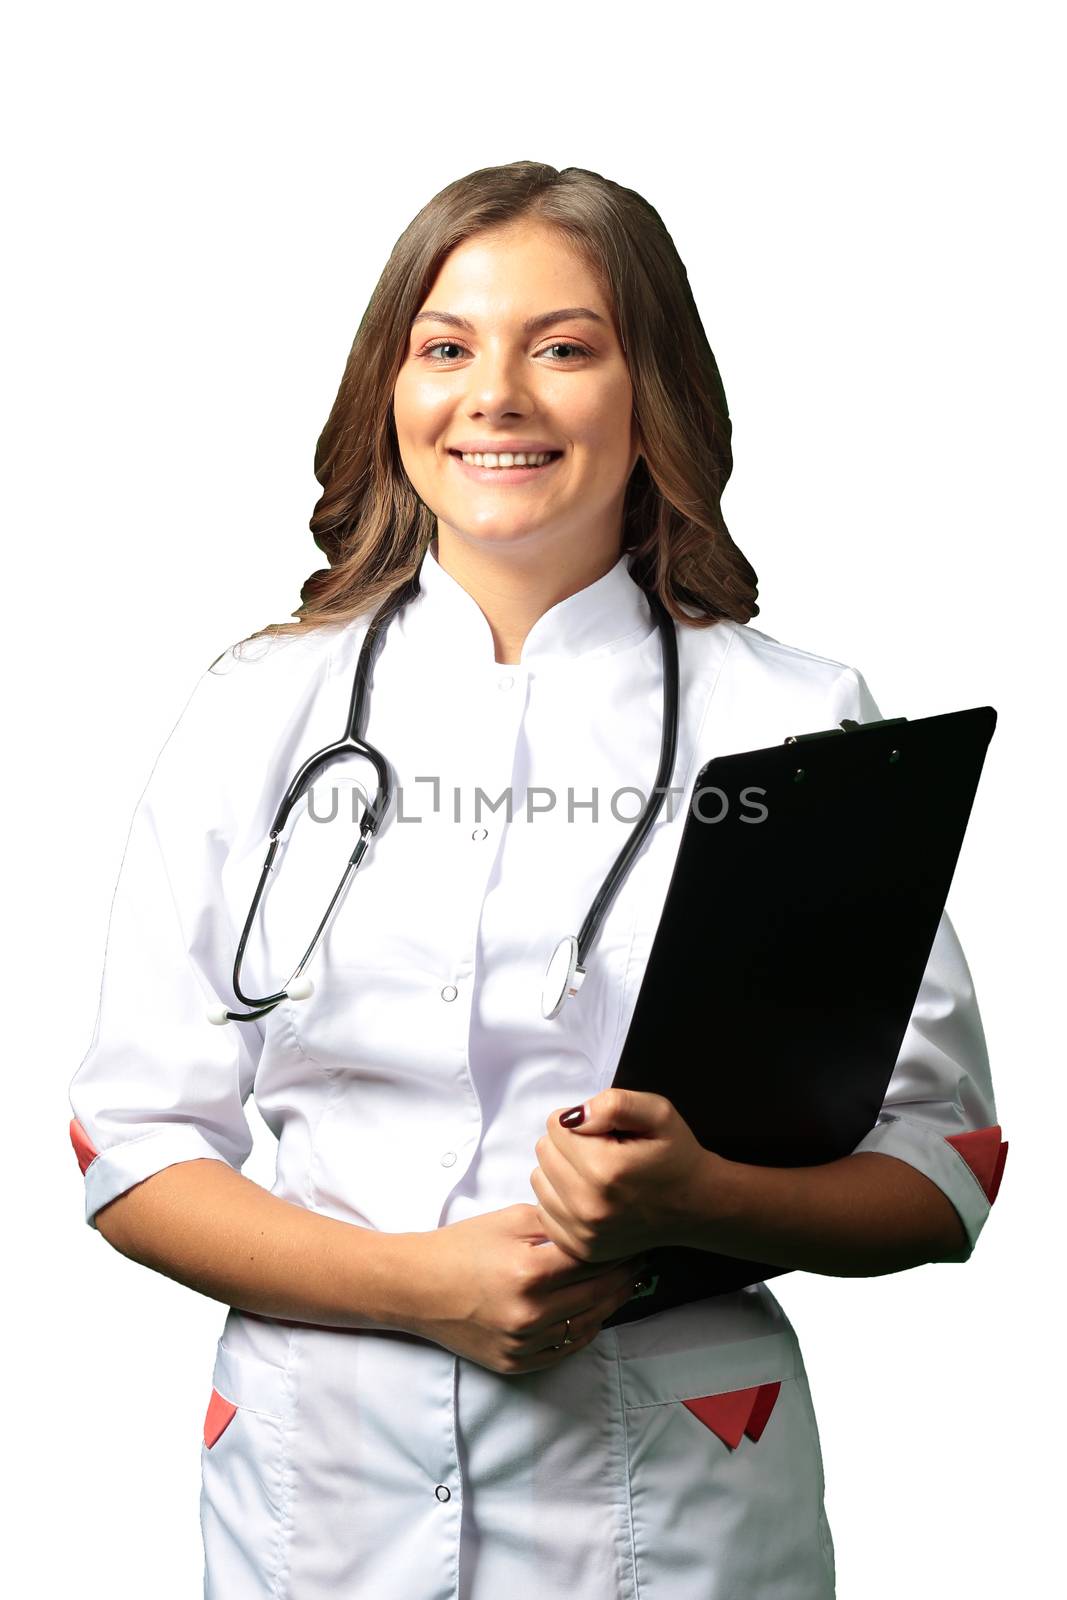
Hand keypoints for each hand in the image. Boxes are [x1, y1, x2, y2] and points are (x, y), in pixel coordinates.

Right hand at [403, 1204, 651, 1375]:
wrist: (417, 1288)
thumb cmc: (462, 1247)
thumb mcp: (510, 1219)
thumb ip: (558, 1224)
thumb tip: (599, 1227)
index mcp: (529, 1271)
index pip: (594, 1261)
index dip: (620, 1249)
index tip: (636, 1239)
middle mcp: (529, 1313)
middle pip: (598, 1295)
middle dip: (624, 1275)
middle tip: (640, 1260)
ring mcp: (523, 1343)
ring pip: (588, 1325)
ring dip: (611, 1304)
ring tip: (625, 1283)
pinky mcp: (517, 1363)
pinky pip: (565, 1348)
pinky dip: (585, 1329)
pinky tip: (595, 1310)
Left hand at [530, 1087, 712, 1262]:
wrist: (695, 1205)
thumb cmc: (675, 1155)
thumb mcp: (657, 1112)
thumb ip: (614, 1104)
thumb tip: (572, 1117)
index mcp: (605, 1169)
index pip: (556, 1125)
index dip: (582, 1122)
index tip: (608, 1134)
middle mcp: (589, 1206)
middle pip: (544, 1151)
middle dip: (569, 1144)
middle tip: (604, 1152)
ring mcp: (583, 1232)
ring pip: (539, 1180)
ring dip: (562, 1171)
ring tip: (597, 1174)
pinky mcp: (580, 1248)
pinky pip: (544, 1210)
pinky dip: (561, 1199)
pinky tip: (591, 1197)